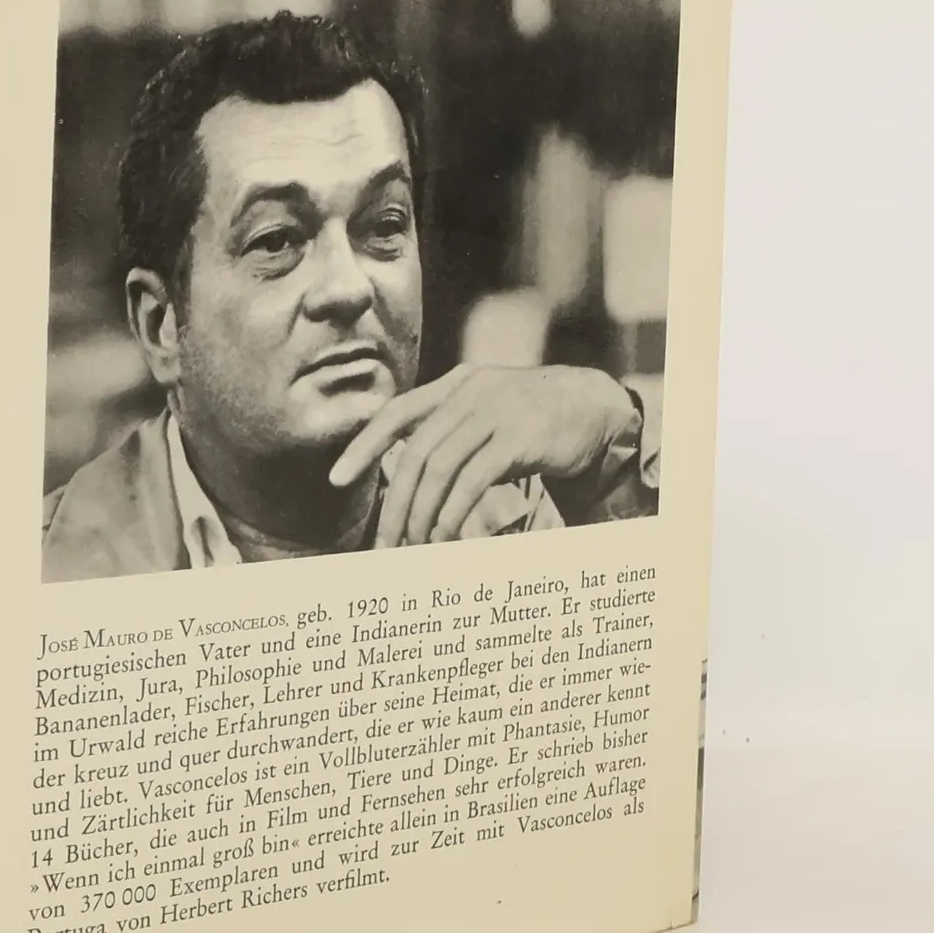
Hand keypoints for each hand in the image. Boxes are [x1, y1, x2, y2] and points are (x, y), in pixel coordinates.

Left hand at [328, 364, 642, 547]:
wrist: (596, 407)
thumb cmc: (536, 420)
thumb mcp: (490, 411)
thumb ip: (453, 431)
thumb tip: (410, 482)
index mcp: (456, 385)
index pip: (397, 413)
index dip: (363, 445)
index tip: (336, 478)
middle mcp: (471, 392)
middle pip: (415, 450)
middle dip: (395, 501)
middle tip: (384, 543)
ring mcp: (496, 412)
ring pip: (439, 468)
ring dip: (422, 514)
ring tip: (414, 547)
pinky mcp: (520, 438)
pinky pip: (473, 480)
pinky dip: (453, 513)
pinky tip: (445, 536)